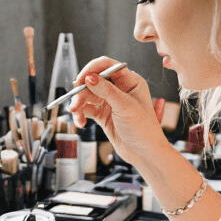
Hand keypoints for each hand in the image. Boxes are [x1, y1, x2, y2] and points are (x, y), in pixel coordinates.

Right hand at [68, 56, 167, 170]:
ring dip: (79, 104)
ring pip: (88, 95)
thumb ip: (106, 91)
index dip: (92, 69)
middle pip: (94, 81)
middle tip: (75, 102)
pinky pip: (87, 109)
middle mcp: (120, 88)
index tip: (80, 79)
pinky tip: (81, 123)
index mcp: (130, 81)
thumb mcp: (125, 107)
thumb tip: (89, 77)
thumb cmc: (144, 129)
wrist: (145, 154)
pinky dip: (81, 114)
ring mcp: (110, 101)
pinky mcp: (104, 114)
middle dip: (82, 91)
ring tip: (76, 114)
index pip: (108, 66)